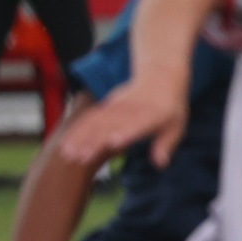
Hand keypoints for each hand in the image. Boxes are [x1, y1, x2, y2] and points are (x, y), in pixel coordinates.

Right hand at [59, 78, 184, 169]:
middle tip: (81, 158)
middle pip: (110, 125)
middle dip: (95, 141)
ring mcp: (116, 106)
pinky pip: (89, 118)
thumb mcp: (176, 125)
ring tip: (67, 154)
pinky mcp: (107, 106)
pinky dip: (76, 130)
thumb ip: (166, 144)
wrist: (160, 76)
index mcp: (151, 114)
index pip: (137, 124)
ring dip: (80, 137)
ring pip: (95, 122)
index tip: (114, 142)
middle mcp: (131, 109)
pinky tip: (65, 143)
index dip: (126, 132)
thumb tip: (160, 164)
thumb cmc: (171, 107)